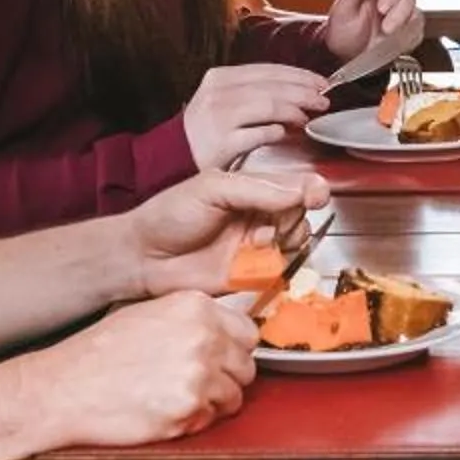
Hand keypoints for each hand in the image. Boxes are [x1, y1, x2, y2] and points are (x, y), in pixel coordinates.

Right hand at [27, 293, 258, 449]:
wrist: (64, 388)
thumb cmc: (97, 354)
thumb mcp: (147, 315)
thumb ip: (190, 321)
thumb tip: (222, 334)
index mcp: (195, 306)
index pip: (247, 331)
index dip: (233, 350)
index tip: (221, 360)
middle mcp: (204, 334)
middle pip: (246, 365)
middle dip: (226, 378)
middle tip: (193, 384)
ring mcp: (200, 371)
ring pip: (234, 396)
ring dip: (212, 402)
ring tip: (174, 398)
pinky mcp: (189, 406)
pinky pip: (211, 419)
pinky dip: (194, 421)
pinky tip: (164, 411)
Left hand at [129, 167, 329, 298]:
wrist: (144, 257)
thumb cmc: (170, 215)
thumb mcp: (212, 188)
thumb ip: (256, 189)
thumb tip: (298, 192)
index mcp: (251, 188)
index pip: (292, 185)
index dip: (309, 190)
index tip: (316, 196)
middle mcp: (258, 215)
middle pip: (300, 214)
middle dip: (295, 217)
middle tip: (277, 223)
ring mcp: (256, 245)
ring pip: (295, 241)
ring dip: (288, 240)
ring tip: (263, 241)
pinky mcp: (252, 274)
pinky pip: (280, 269)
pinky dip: (278, 264)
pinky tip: (258, 261)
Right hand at [181, 63, 332, 168]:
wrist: (172, 156)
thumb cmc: (206, 129)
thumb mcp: (225, 100)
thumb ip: (256, 92)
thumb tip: (299, 89)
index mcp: (221, 77)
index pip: (268, 70)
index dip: (299, 75)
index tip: (321, 83)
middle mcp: (218, 93)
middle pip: (272, 86)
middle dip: (304, 92)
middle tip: (323, 100)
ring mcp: (219, 117)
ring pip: (268, 106)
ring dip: (294, 110)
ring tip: (307, 117)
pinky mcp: (221, 143)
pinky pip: (259, 134)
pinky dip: (276, 132)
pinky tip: (284, 134)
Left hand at [319, 0, 416, 62]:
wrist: (345, 59)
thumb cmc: (342, 33)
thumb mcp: (343, 10)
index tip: (382, 6)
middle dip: (398, 12)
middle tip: (384, 26)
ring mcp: (402, 16)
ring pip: (416, 14)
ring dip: (402, 26)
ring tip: (386, 35)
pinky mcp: (408, 33)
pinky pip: (417, 32)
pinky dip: (408, 38)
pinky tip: (393, 42)